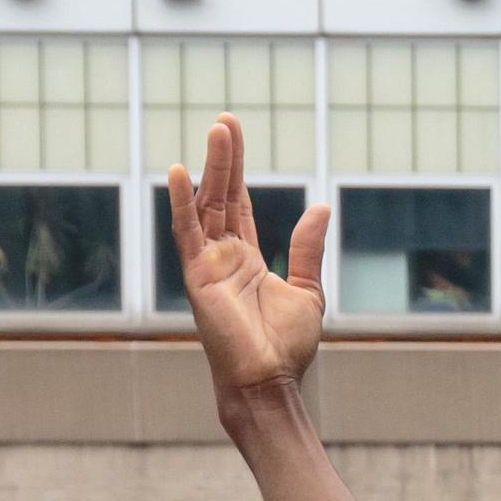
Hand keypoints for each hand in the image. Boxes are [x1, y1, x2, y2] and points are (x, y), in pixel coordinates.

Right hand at [169, 115, 328, 404]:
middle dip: (224, 158)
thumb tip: (320, 206)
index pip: (239, 203)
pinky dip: (182, 203)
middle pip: (221, 195)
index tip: (235, 134)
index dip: (237, 169)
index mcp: (247, 258)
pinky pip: (186, 233)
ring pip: (206, 205)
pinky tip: (181, 172)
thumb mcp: (308, 289)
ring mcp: (207, 264)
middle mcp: (222, 256)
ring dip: (211, 168)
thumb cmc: (286, 346)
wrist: (269, 380)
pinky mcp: (197, 276)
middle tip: (227, 120)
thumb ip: (307, 248)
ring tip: (218, 131)